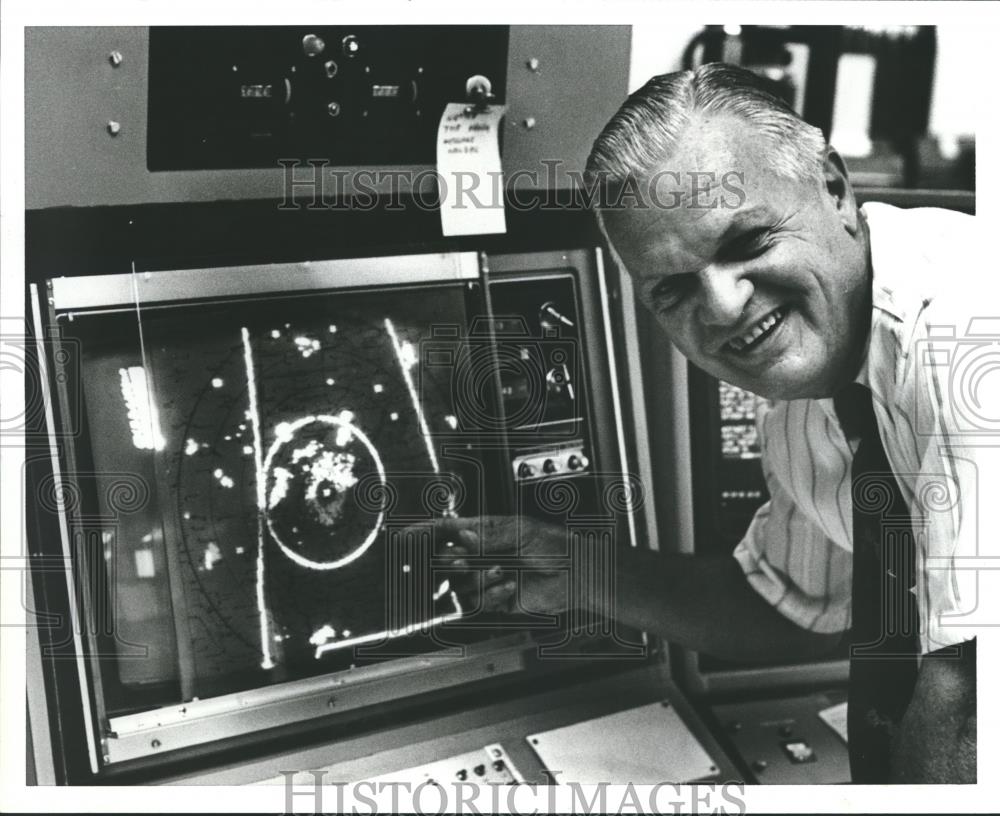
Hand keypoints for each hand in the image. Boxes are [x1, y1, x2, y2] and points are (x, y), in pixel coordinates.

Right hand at [431, 515, 574, 616]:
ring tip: (506, 571)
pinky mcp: (494, 600)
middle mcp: (480, 555)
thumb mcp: (521, 531)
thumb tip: (464, 538)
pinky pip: (477, 603)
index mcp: (483, 532)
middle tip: (470, 561)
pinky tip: (511, 585)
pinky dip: (493, 594)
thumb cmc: (555, 546)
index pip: (445, 530)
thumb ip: (489, 536)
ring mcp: (486, 578)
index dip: (424, 533)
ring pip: (460, 584)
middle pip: (445, 560)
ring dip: (482, 579)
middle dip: (456, 562)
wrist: (575, 575)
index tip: (405, 535)